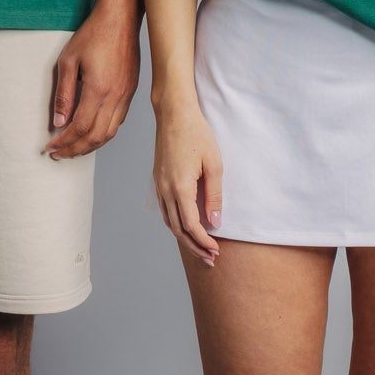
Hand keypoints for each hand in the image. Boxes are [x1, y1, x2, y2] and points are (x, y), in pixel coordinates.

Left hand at [42, 0, 140, 157]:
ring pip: (109, 133)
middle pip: (96, 137)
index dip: (64, 142)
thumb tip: (58, 122)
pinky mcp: (130, 92)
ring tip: (73, 148)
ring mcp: (126, 96)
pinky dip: (103, 134)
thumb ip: (63, 94)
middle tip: (59, 154)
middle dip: (75, 150)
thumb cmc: (93, 35)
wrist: (120, 19)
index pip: (80, 128)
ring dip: (90, 146)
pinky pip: (118, 122)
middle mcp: (115, 97)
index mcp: (98, 89)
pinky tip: (91, 132)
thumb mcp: (68, 61)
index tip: (51, 147)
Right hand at [153, 99, 222, 265]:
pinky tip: (187, 228)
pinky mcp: (158, 181)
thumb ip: (214, 195)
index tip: (216, 251)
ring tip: (200, 249)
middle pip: (177, 230)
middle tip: (210, 259)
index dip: (203, 242)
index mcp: (180, 187)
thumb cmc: (197, 135)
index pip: (191, 225)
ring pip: (169, 222)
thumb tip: (215, 221)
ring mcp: (159, 186)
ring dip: (184, 238)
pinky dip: (176, 224)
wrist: (174, 114)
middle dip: (194, 247)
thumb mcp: (214, 164)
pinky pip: (165, 210)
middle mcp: (165, 190)